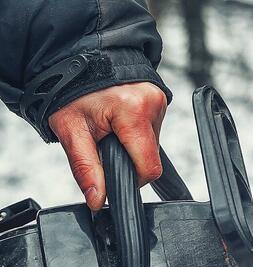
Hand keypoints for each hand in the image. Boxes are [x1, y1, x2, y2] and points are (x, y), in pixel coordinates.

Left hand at [48, 82, 166, 210]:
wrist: (76, 59)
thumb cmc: (71, 91)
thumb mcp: (70, 131)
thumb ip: (86, 168)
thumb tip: (98, 200)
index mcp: (132, 111)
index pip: (147, 167)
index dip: (131, 178)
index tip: (112, 172)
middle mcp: (152, 104)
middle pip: (150, 155)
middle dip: (128, 157)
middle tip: (104, 142)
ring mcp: (159, 100)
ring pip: (152, 143)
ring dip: (132, 144)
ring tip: (110, 128)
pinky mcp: (161, 99)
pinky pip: (153, 129)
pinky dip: (136, 132)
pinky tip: (119, 121)